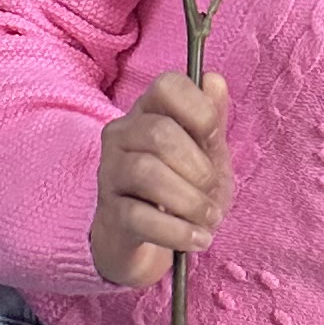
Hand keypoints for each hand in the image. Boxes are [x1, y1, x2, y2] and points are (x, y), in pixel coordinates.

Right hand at [90, 66, 231, 289]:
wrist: (148, 244)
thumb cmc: (179, 192)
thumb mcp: (205, 155)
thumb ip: (211, 121)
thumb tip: (214, 80)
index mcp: (148, 112)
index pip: (166, 85)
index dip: (200, 110)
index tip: (214, 140)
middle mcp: (122, 135)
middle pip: (159, 133)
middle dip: (198, 167)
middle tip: (211, 191)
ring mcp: (110, 174)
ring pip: (147, 173)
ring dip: (189, 202)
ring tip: (207, 219)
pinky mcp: (109, 214)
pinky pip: (140, 217)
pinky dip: (178, 232)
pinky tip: (197, 239)